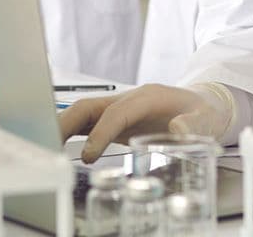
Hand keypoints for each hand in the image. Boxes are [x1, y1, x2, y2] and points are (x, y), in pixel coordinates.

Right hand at [58, 84, 232, 162]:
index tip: (88, 155)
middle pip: (89, 106)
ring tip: (45, 149)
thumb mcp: (207, 119)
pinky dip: (70, 133)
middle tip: (49, 148)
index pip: (116, 113)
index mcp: (148, 96)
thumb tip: (178, 130)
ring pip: (83, 113)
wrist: (205, 104)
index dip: (100, 133)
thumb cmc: (204, 112)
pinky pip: (88, 123)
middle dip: (66, 124)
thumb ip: (194, 124)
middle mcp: (129, 99)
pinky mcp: (116, 118)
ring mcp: (120, 107)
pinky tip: (57, 147)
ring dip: (62, 128)